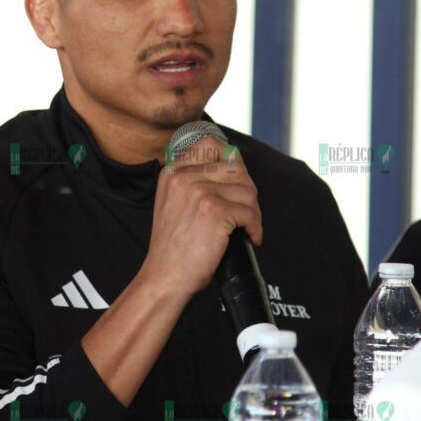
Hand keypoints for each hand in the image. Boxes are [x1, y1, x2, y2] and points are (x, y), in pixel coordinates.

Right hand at [141, 136, 261, 298]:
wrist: (165, 276)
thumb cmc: (173, 247)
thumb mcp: (172, 203)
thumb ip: (192, 182)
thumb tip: (233, 169)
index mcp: (173, 171)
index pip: (211, 144)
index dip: (232, 160)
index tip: (239, 180)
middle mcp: (184, 175)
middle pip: (236, 168)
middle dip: (247, 191)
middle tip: (247, 212)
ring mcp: (199, 191)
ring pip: (247, 191)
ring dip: (253, 212)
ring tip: (246, 228)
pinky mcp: (215, 210)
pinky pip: (250, 212)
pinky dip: (255, 227)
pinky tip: (249, 237)